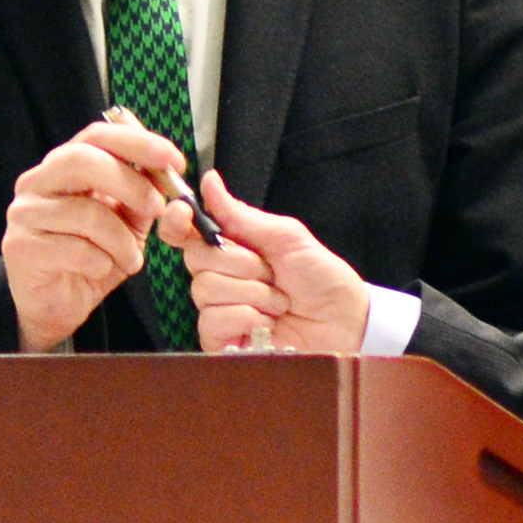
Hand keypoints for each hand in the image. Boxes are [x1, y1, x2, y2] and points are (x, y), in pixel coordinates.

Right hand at [2, 119, 179, 352]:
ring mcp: (25, 213)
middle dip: (131, 184)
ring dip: (122, 241)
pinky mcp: (21, 247)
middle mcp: (38, 181)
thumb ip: (145, 199)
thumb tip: (173, 181)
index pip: (98, 135)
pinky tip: (101, 271)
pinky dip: (102, 263)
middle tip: (156, 208)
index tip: (174, 160)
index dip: (138, 142)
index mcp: (65, 166)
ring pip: (86, 213)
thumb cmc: (91, 258)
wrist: (55, 305)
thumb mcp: (127, 225)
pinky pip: (77, 250)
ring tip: (130, 260)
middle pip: (83, 160)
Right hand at [161, 171, 370, 354]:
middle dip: (241, 263)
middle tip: (272, 272)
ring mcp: (220, 309)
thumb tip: (209, 182)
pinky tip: (268, 323)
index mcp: (232, 247)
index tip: (185, 213)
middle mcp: (221, 277)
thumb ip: (241, 215)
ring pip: (205, 290)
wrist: (344, 322)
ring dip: (252, 293)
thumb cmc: (322, 278)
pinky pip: (213, 320)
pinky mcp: (222, 340)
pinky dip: (247, 317)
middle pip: (196, 259)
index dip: (178, 221)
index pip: (185, 231)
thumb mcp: (286, 237)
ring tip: (278, 301)